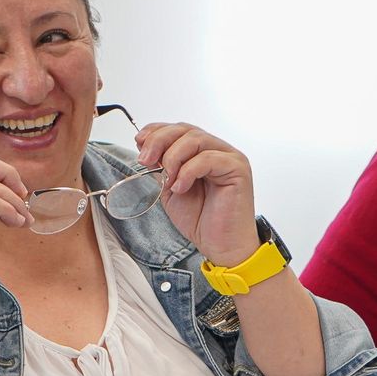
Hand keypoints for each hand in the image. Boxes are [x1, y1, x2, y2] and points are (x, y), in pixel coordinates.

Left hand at [135, 122, 257, 265]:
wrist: (221, 245)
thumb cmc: (201, 219)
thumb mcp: (170, 188)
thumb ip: (162, 167)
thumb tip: (147, 150)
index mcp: (202, 152)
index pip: (179, 129)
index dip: (157, 131)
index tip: (139, 142)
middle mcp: (217, 150)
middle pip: (185, 130)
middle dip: (159, 141)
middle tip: (146, 160)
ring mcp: (229, 157)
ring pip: (196, 139)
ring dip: (173, 157)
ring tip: (167, 180)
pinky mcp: (237, 168)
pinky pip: (208, 158)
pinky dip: (188, 171)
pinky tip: (180, 187)